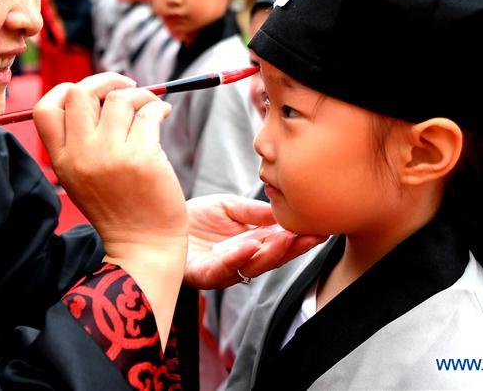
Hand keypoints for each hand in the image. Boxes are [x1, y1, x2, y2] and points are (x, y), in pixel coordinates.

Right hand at [34, 72, 187, 249]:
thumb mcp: (82, 177)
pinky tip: (162, 116)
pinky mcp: (142, 157)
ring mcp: (111, 156)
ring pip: (120, 98)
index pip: (46, 108)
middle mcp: (81, 156)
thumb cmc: (118, 207)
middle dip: (106, 80)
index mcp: (62, 160)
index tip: (91, 93)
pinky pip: (149, 112)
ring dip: (140, 95)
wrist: (143, 246)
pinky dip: (158, 107)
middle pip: (81, 92)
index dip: (66, 90)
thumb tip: (101, 91)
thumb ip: (81, 140)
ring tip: (149, 106)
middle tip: (126, 87)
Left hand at [184, 195, 326, 288]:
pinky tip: (249, 247)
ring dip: (271, 253)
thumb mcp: (228, 207)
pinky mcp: (201, 274)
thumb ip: (254, 211)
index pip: (281, 243)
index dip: (301, 237)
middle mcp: (240, 261)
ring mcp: (222, 270)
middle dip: (295, 248)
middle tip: (314, 236)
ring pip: (252, 267)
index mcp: (250, 245)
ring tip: (286, 239)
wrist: (161, 221)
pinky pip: (221, 270)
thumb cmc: (195, 216)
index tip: (321, 228)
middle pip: (273, 259)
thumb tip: (283, 211)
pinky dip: (237, 259)